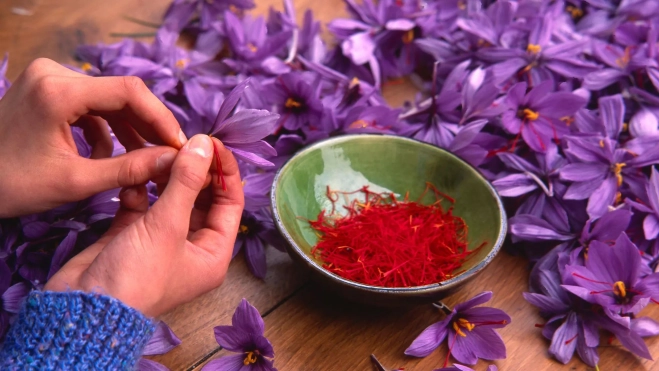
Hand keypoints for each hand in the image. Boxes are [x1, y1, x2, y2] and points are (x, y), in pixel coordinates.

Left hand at [0, 58, 186, 217]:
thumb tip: (173, 162)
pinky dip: (106, 129)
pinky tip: (107, 155)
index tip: (180, 145)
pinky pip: (91, 105)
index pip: (129, 92)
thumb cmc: (13, 185)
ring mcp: (49, 79)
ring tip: (143, 160)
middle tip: (170, 154)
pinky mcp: (47, 89)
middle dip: (148, 126)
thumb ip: (130, 169)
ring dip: (129, 130)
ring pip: (109, 100)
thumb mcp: (76, 181)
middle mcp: (54, 74)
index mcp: (58, 91)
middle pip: (121, 94)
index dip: (161, 118)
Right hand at [45, 135, 243, 316]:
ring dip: (164, 177)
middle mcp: (191, 247)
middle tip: (180, 143)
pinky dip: (139, 191)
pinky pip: (142, 205)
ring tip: (156, 154)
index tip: (212, 142)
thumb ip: (187, 182)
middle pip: (201, 199)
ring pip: (170, 199)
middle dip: (193, 171)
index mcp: (213, 253)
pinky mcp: (132, 235)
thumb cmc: (137, 275)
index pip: (230, 203)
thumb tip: (206, 143)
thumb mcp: (168, 226)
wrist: (83, 309)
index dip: (224, 172)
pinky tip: (132, 179)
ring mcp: (161, 241)